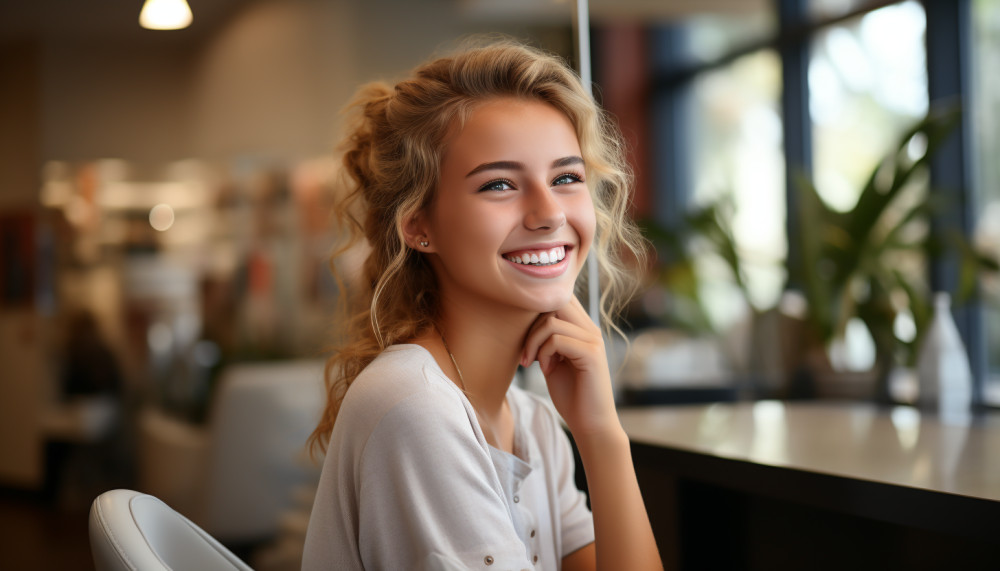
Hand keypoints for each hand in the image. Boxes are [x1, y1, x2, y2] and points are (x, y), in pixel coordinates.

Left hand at [520, 297, 620, 439]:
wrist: (590, 424)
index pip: (559, 299)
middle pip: (554, 303)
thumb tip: (528, 318)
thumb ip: (546, 338)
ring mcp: (593, 340)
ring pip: (551, 321)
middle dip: (531, 325)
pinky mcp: (592, 353)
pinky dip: (544, 354)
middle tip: (526, 353)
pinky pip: (557, 339)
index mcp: (583, 328)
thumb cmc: (571, 395)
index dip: (536, 314)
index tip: (527, 341)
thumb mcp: (553, 360)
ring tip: (533, 363)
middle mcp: (591, 329)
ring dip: (534, 343)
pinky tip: (546, 370)